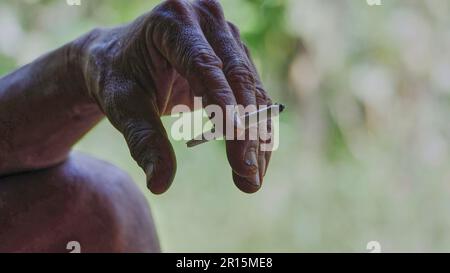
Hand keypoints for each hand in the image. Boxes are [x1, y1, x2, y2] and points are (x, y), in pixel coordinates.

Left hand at [81, 0, 272, 193]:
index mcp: (173, 20)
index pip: (204, 64)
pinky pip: (253, 94)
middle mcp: (207, 20)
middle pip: (237, 77)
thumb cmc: (116, 76)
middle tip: (247, 175)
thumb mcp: (122, 105)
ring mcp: (225, 35)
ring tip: (251, 180)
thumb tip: (159, 184)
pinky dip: (254, 129)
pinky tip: (254, 159)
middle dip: (246, 130)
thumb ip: (142, 138)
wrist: (121, 58)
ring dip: (256, 136)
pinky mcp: (235, 54)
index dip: (224, 104)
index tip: (238, 142)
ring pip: (253, 89)